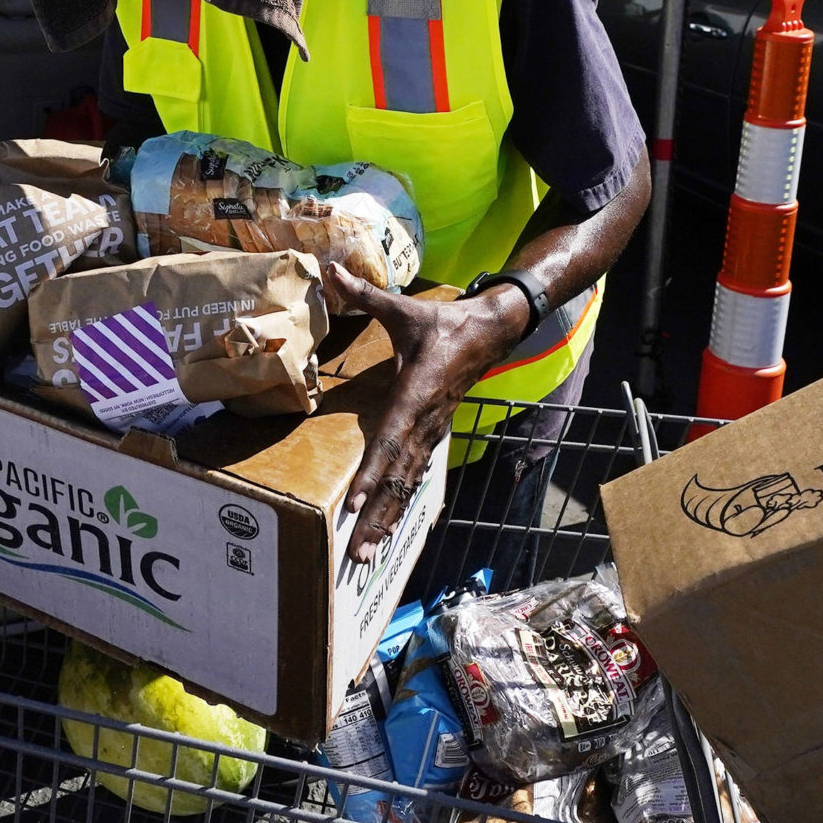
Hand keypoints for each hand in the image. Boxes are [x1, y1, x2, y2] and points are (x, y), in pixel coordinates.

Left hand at [325, 262, 531, 561]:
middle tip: (357, 553)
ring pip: (406, 484)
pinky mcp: (434, 436)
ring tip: (366, 553)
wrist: (494, 333)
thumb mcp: (403, 308)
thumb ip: (363, 293)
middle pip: (397, 478)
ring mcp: (432, 433)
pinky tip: (386, 529)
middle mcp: (424, 422)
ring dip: (387, 520)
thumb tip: (328, 269)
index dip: (373, 473)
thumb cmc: (444, 322)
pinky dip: (400, 506)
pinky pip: (414, 477)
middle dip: (378, 517)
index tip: (357, 503)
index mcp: (415, 395)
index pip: (389, 440)